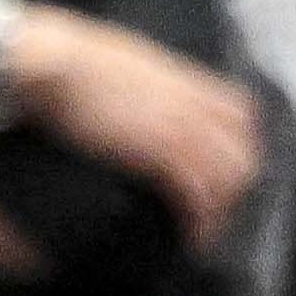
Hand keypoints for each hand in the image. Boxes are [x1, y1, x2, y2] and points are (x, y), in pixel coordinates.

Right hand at [15, 9, 267, 249]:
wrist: (52, 63)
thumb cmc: (71, 62)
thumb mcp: (123, 60)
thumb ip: (145, 79)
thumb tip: (141, 91)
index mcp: (183, 80)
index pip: (239, 113)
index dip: (239, 144)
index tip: (224, 169)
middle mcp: (189, 104)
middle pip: (243, 149)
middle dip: (235, 185)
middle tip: (214, 211)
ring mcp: (179, 126)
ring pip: (228, 175)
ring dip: (219, 208)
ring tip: (201, 231)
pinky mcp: (159, 151)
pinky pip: (197, 191)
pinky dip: (199, 218)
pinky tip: (188, 235)